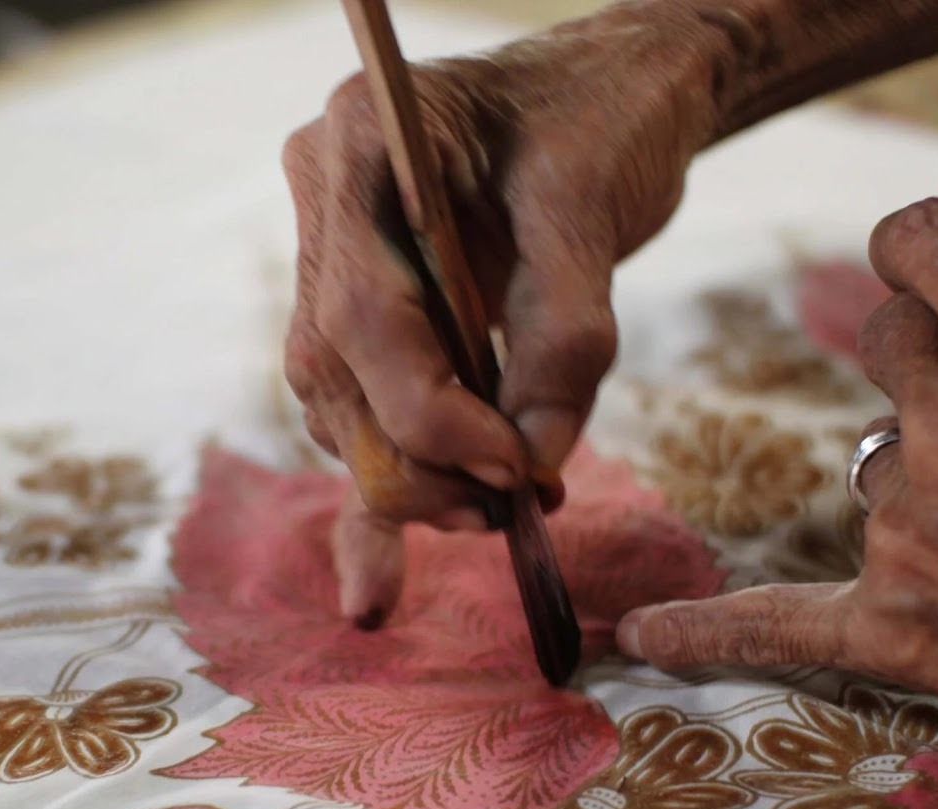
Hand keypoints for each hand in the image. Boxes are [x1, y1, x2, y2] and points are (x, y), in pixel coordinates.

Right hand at [283, 8, 721, 625]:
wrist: (613, 92)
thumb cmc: (604, 117)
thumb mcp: (593, 208)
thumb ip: (564, 334)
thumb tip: (534, 458)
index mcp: (359, 147)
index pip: (363, 317)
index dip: (430, 414)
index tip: (514, 469)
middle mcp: (325, 204)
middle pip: (336, 374)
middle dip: (416, 462)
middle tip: (504, 508)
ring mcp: (334, 257)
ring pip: (339, 405)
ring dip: (410, 477)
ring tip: (494, 510)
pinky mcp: (366, 307)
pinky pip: (358, 408)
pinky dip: (381, 489)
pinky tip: (375, 587)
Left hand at [616, 199, 937, 808]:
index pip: (921, 244)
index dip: (929, 242)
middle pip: (884, 334)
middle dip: (929, 342)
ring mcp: (908, 532)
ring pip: (874, 451)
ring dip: (923, 464)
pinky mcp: (892, 627)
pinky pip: (773, 622)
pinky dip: (705, 629)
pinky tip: (638, 632)